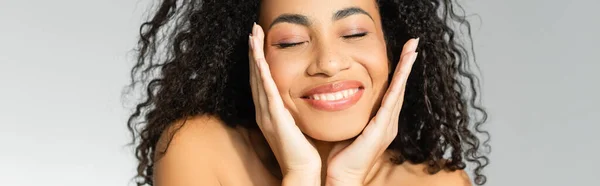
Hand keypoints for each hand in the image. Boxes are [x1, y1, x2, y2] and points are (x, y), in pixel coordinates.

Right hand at [248, 23, 321, 179]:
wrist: (302, 171)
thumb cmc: (303, 152)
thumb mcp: (297, 126)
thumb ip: (293, 113)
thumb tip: (299, 100)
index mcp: (269, 113)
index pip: (261, 81)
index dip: (258, 61)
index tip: (258, 42)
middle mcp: (264, 112)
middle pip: (255, 76)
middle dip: (253, 52)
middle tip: (252, 31)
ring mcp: (267, 114)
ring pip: (258, 78)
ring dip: (254, 56)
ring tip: (253, 36)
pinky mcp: (275, 117)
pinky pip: (266, 90)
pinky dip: (261, 72)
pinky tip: (259, 58)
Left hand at [325, 38, 419, 185]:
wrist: (343, 177)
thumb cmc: (341, 158)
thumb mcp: (346, 128)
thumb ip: (349, 115)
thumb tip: (337, 97)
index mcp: (381, 122)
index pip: (391, 92)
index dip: (397, 73)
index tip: (402, 54)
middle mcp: (389, 122)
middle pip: (400, 87)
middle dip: (406, 64)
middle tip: (413, 44)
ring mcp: (388, 125)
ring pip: (400, 90)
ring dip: (406, 68)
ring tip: (413, 49)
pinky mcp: (382, 127)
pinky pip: (392, 100)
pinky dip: (399, 82)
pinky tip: (404, 68)